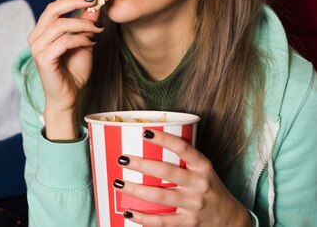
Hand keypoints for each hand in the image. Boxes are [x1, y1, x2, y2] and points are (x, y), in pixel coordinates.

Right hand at [28, 0, 105, 138]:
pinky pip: (63, 41)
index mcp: (42, 30)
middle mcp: (36, 36)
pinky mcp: (43, 59)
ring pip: (60, 24)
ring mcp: (37, 48)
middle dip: (76, 1)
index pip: (55, 5)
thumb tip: (95, 3)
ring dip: (83, 23)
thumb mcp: (84, 41)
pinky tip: (92, 42)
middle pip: (53, 9)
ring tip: (99, 28)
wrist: (69, 97)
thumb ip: (86, 24)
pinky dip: (81, 39)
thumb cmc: (74, 71)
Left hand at [115, 129, 250, 226]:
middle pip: (166, 172)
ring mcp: (194, 205)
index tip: (144, 132)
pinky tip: (128, 212)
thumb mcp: (202, 170)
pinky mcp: (188, 223)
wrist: (231, 219)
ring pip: (160, 197)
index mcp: (202, 167)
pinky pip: (162, 221)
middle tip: (121, 159)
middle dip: (141, 165)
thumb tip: (146, 144)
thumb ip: (183, 159)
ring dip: (136, 190)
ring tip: (118, 183)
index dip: (164, 139)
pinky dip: (143, 218)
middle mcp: (199, 184)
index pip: (183, 148)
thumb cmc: (209, 187)